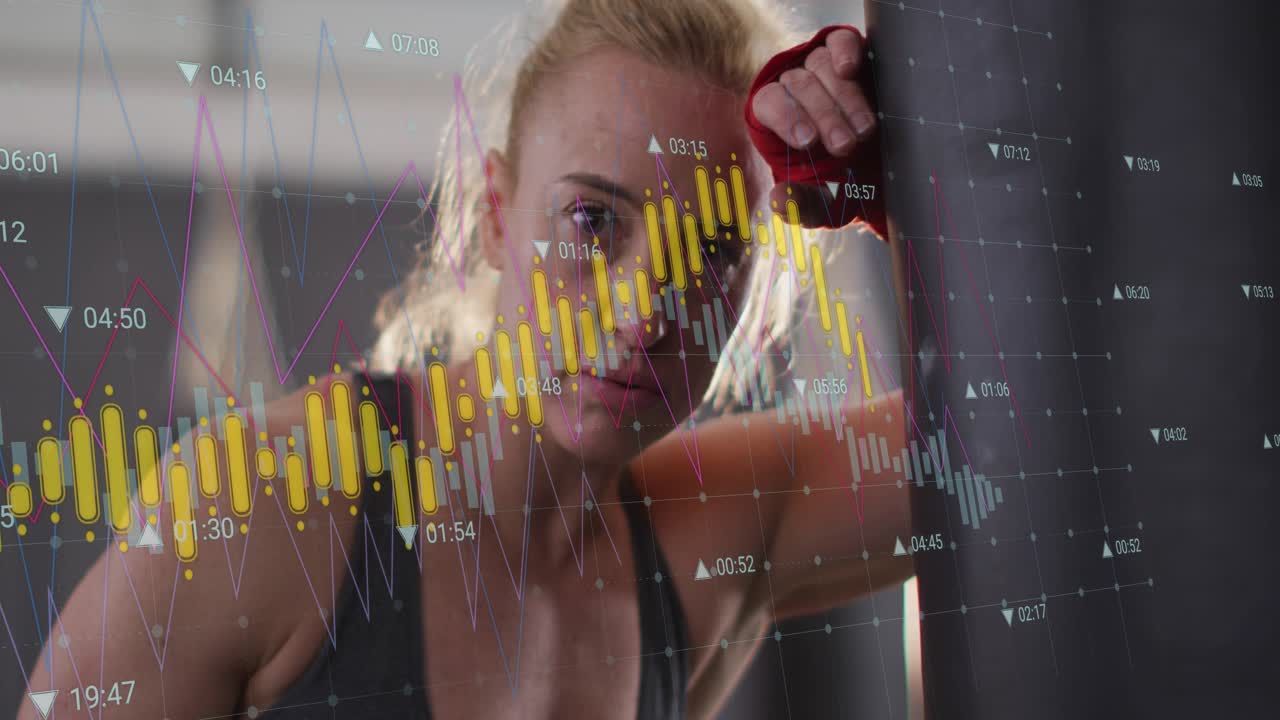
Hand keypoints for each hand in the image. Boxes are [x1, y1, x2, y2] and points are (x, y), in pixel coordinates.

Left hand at [749, 28, 878, 228]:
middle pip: (798, 87)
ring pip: (821, 67)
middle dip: (823, 118)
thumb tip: (779, 200)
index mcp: (774, 117)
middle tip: (844, 147)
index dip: (786, 119)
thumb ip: (800, 204)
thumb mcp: (822, 200)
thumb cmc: (841, 180)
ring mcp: (818, 65)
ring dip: (844, 99)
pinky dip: (844, 51)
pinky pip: (838, 40)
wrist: (877, 165)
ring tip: (864, 131)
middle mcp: (792, 84)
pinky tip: (850, 70)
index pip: (767, 103)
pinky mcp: (846, 52)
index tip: (807, 142)